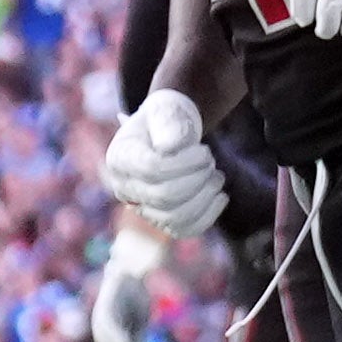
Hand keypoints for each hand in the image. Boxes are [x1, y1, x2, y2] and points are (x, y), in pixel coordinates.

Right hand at [103, 85, 219, 241]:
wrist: (170, 132)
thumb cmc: (167, 119)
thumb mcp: (166, 110)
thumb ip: (168, 123)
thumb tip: (170, 149)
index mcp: (121, 158)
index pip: (152, 169)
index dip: (185, 162)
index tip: (205, 150)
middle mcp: (125, 187)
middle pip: (165, 196)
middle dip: (198, 178)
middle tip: (211, 162)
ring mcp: (141, 206)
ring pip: (174, 218)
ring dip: (204, 197)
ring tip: (216, 177)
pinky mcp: (161, 219)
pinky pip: (183, 230)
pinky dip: (207, 217)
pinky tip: (221, 197)